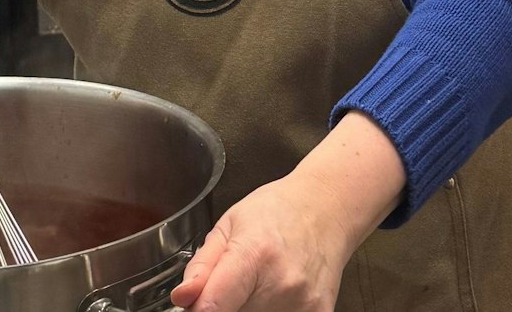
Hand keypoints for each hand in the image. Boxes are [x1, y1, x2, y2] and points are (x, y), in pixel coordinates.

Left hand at [168, 175, 352, 311]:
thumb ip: (202, 265)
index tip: (197, 305)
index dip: (198, 309)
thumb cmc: (279, 211)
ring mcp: (303, 303)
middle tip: (234, 284)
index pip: (213, 307)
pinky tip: (278, 294)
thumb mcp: (229, 225)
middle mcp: (282, 283)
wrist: (328, 209)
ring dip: (249, 309)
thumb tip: (183, 297)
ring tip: (259, 285)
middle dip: (226, 305)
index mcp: (254, 255)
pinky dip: (272, 310)